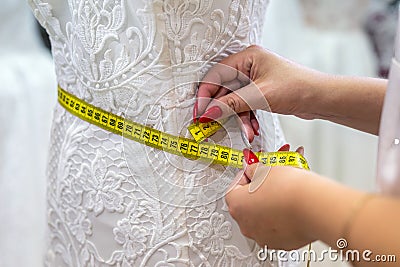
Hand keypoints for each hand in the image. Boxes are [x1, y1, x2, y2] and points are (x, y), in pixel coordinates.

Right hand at [195, 45, 320, 141]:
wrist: (322, 98)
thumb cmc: (298, 87)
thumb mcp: (260, 96)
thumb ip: (232, 104)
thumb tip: (209, 112)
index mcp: (248, 57)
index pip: (216, 75)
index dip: (205, 95)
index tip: (200, 113)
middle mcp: (249, 66)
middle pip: (224, 89)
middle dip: (224, 110)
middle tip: (214, 125)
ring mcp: (255, 79)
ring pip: (234, 100)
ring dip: (238, 117)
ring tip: (247, 131)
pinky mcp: (260, 91)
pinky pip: (244, 105)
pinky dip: (246, 118)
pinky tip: (253, 128)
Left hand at [225, 145, 314, 249]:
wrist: (314, 207)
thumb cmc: (289, 189)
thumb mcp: (266, 169)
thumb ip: (255, 169)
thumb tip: (253, 168)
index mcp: (237, 205)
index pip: (233, 187)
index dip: (246, 176)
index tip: (255, 171)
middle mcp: (245, 224)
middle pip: (246, 204)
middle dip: (257, 191)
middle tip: (270, 181)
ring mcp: (261, 235)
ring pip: (260, 217)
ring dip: (268, 205)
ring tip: (283, 193)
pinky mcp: (279, 242)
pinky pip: (275, 228)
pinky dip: (280, 218)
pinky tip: (290, 207)